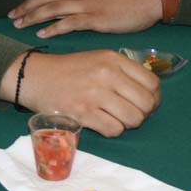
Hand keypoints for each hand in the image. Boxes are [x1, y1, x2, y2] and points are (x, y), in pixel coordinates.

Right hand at [7, 51, 160, 136]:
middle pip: (146, 103)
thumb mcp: (99, 59)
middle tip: (132, 114)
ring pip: (133, 119)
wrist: (36, 76)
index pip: (152, 83)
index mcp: (114, 60)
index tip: (146, 103)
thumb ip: (124, 71)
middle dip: (144, 114)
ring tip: (117, 119)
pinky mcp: (83, 113)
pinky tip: (103, 123)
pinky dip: (113, 131)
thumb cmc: (71, 69)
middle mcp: (107, 74)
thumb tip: (149, 93)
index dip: (155, 98)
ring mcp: (95, 94)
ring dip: (128, 124)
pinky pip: (114, 130)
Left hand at [8, 0, 160, 37]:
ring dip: (34, 16)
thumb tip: (77, 7)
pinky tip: (41, 33)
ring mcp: (88, 4)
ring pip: (53, 8)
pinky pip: (69, 23)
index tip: (22, 7)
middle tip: (12, 16)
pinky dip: (53, 27)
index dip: (35, 0)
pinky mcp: (96, 18)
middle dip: (27, 7)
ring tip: (20, 25)